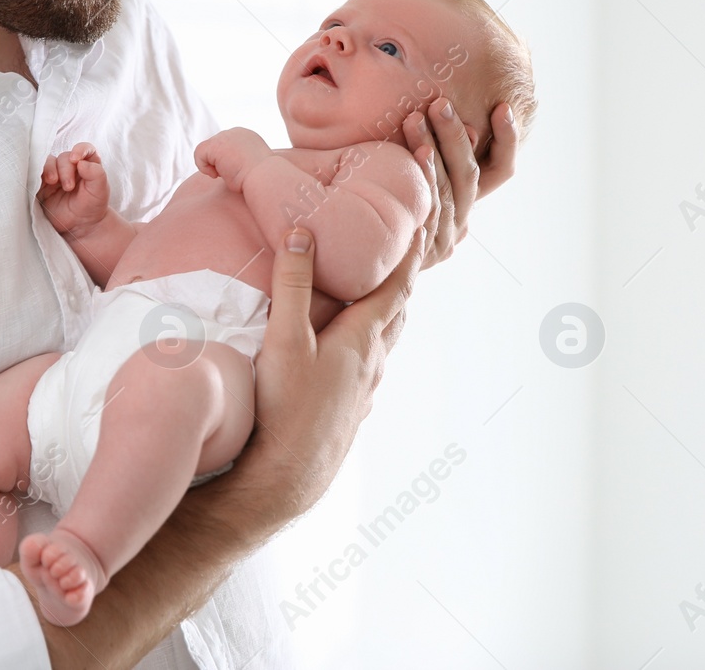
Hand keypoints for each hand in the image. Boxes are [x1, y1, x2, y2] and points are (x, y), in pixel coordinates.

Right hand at [39, 142, 111, 237]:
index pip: (84, 148)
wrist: (81, 226)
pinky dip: (36, 174)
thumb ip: (96, 173)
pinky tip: (41, 182)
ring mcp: (55, 175)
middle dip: (65, 168)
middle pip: (64, 157)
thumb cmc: (92, 206)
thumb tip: (80, 162)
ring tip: (53, 182)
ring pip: (47, 162)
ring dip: (49, 169)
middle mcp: (70, 167)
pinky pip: (34, 173)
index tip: (76, 159)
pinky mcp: (42, 185)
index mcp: (87, 164)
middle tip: (69, 187)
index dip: (80, 149)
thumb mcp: (100, 190)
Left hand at [194, 127, 272, 191]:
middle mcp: (236, 132)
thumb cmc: (260, 178)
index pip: (226, 146)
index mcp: (246, 136)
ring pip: (207, 150)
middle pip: (215, 146)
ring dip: (213, 165)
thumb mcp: (250, 164)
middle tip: (232, 173)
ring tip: (226, 174)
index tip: (237, 171)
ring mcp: (225, 136)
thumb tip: (224, 167)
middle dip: (219, 162)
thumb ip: (237, 160)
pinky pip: (199, 154)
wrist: (265, 177)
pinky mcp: (215, 145)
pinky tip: (217, 174)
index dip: (226, 161)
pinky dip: (204, 167)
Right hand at [231, 215, 430, 524]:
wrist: (286, 478)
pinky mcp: (351, 410)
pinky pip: (369, 368)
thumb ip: (292, 285)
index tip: (420, 226)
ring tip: (378, 297)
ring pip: (384, 342)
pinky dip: (368, 346)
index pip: (396, 286)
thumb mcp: (284, 338)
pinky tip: (352, 353)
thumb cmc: (286, 409)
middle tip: (402, 255)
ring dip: (386, 315)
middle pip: (396, 312)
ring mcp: (365, 390)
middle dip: (400, 281)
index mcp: (363, 338)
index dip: (409, 254)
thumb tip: (303, 233)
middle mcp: (373, 363)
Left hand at [402, 99, 517, 268]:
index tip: (502, 107)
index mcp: (468, 204)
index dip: (507, 140)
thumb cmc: (391, 211)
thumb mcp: (421, 182)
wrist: (369, 265)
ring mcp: (443, 241)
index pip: (502, 170)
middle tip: (440, 104)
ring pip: (446, 190)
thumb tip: (469, 126)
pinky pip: (426, 210)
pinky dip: (423, 180)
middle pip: (469, 175)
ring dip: (431, 149)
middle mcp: (462, 223)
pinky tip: (415, 156)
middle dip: (454, 136)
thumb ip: (443, 158)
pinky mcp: (422, 254)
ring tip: (415, 119)